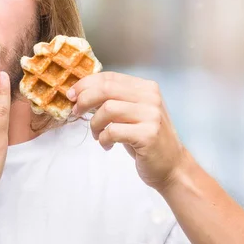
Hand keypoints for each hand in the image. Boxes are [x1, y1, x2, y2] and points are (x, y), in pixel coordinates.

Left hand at [67, 72, 188, 191]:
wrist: (171, 165)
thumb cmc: (146, 139)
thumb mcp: (132, 113)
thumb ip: (115, 100)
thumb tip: (81, 93)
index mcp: (146, 88)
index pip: (110, 77)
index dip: (86, 84)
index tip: (72, 95)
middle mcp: (151, 97)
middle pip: (106, 89)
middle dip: (84, 100)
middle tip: (77, 113)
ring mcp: (151, 115)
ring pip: (108, 109)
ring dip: (95, 124)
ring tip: (98, 135)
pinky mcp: (148, 134)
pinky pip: (113, 131)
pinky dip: (103, 139)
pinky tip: (107, 145)